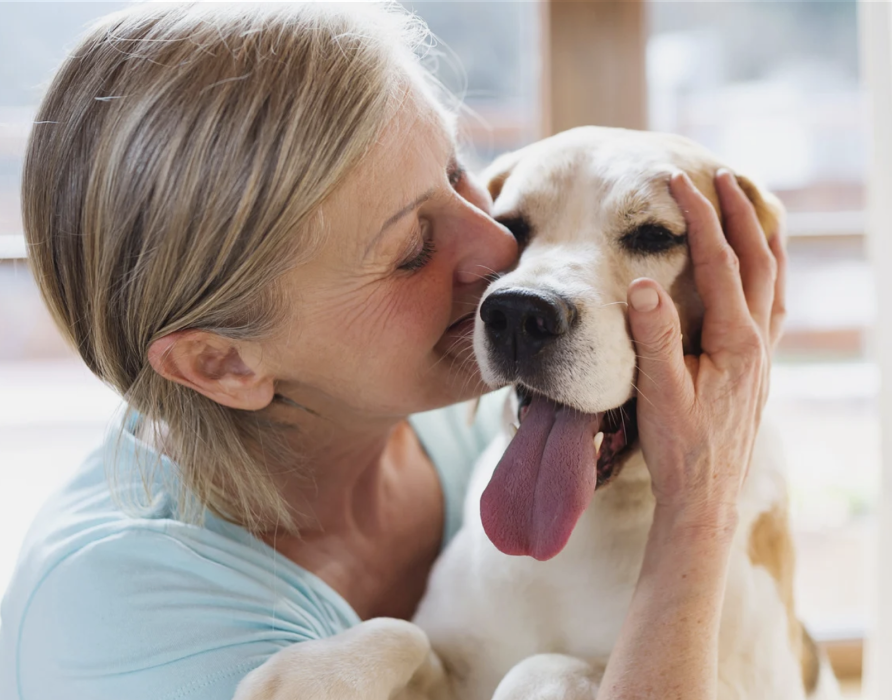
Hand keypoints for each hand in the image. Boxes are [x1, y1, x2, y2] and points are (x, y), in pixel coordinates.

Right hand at [625, 170, 785, 531]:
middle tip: (722, 175)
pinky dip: (769, 275)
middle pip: (757, 261)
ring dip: (763, 238)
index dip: (699, 218)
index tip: (677, 183)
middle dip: (740, 213)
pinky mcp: (757, 369)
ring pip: (773, 281)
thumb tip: (643, 283)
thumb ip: (654, 337)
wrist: (704, 497)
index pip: (719, 263)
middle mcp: (758, 343)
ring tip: (754, 206)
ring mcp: (763, 356)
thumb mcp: (659, 393)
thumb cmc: (679, 448)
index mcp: (735, 342)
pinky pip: (773, 307)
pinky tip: (761, 272)